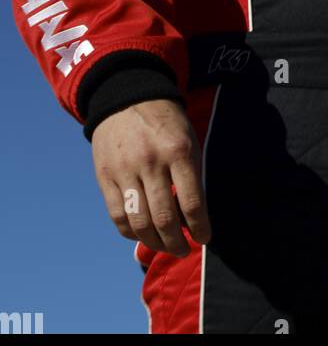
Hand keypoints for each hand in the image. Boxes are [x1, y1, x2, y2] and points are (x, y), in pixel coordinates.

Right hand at [91, 99, 211, 256]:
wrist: (127, 96)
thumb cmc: (166, 123)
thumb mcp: (188, 140)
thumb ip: (191, 176)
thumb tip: (192, 218)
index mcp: (178, 151)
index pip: (191, 202)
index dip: (199, 228)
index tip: (204, 239)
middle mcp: (151, 162)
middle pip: (164, 218)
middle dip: (176, 243)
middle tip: (183, 250)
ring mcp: (125, 170)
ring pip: (139, 222)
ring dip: (154, 243)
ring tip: (165, 247)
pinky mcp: (105, 176)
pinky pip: (118, 215)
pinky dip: (131, 232)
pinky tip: (142, 234)